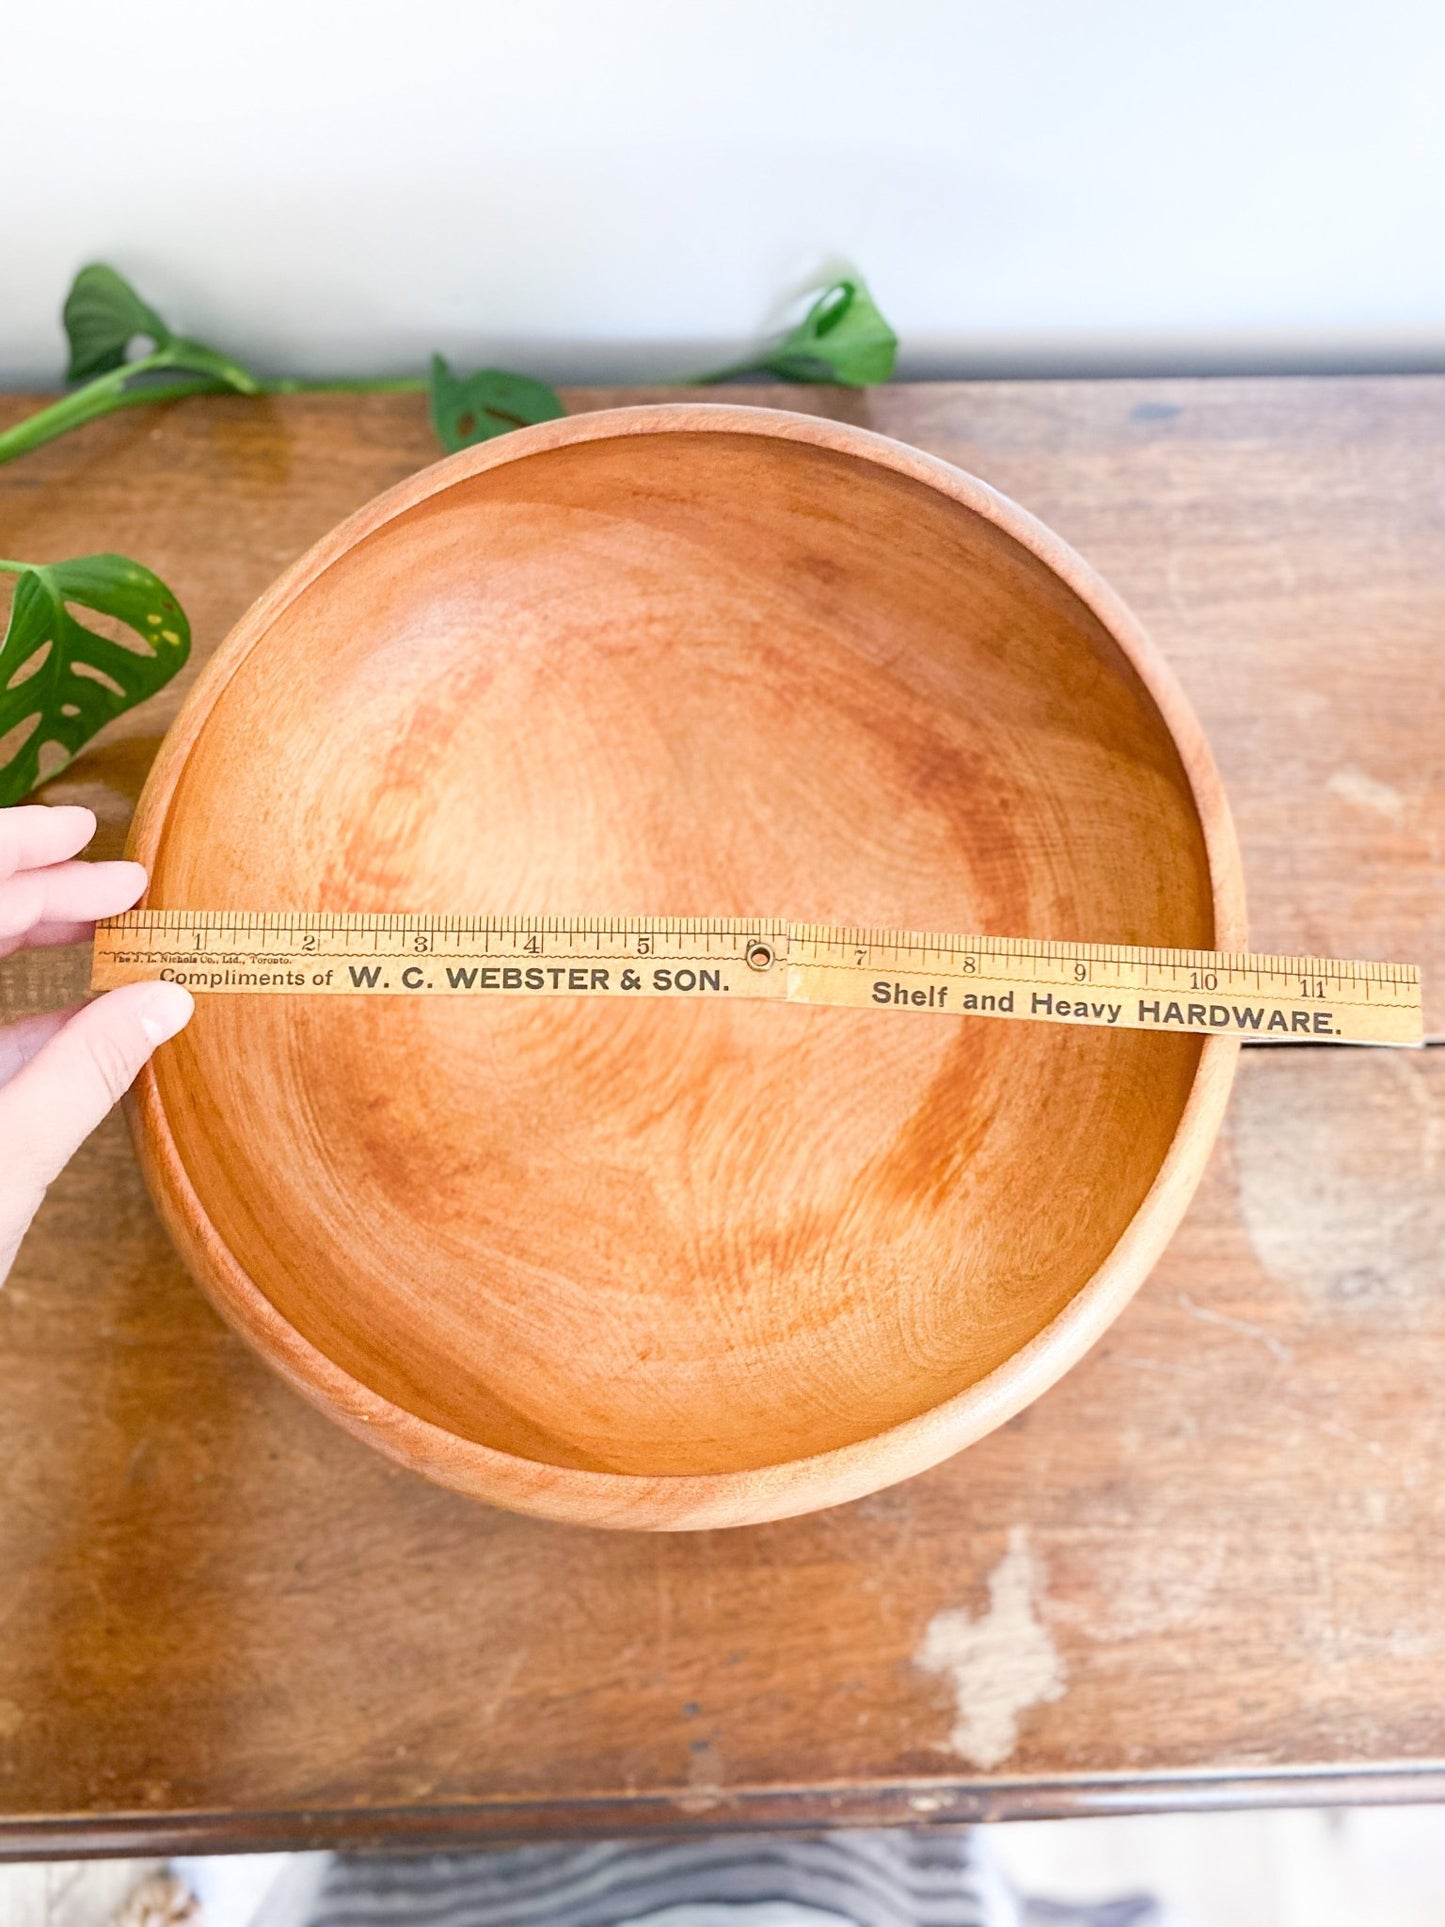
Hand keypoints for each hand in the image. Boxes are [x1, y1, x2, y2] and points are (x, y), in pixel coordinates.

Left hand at [0, 804, 192, 1284]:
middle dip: (32, 889)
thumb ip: (85, 1072)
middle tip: (116, 883)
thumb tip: (161, 998)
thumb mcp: (11, 1164)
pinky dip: (12, 1018)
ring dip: (23, 946)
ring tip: (102, 935)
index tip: (101, 847)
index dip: (28, 858)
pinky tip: (75, 1023)